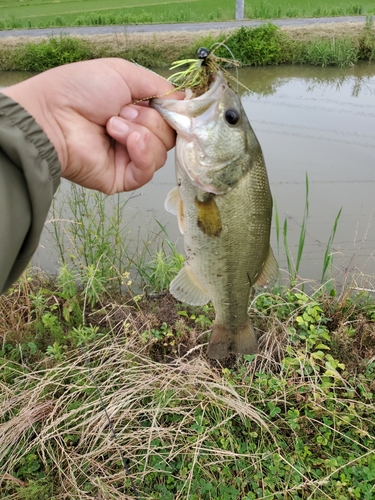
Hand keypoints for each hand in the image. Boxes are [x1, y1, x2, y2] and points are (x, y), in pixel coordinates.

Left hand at [2, 58, 181, 192]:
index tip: (171, 105)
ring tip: (112, 124)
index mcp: (137, 111)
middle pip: (169, 135)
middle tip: (124, 111)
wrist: (54, 116)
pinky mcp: (124, 178)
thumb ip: (158, 86)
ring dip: (141, 133)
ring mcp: (129, 158)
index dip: (174, 113)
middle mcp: (136, 135)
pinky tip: (125, 140)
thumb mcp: (124, 73)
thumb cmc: (81, 90)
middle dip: (151, 120)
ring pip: (161, 152)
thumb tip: (183, 100)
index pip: (171, 118)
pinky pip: (148, 171)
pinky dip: (142, 153)